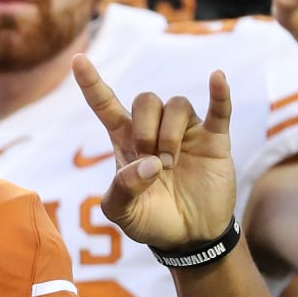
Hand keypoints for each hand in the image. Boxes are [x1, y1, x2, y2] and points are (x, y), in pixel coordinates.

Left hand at [73, 55, 237, 250]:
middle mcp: (154, 130)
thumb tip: (148, 164)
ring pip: (176, 104)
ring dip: (170, 133)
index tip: (78, 60)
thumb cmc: (149, 220)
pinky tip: (217, 78)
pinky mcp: (214, 140)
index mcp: (125, 142)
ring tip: (170, 165)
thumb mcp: (122, 212)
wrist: (187, 236)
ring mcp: (186, 132)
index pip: (106, 105)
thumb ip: (123, 189)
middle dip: (144, 128)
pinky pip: (219, 109)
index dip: (92, 83)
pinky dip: (219, 93)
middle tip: (150, 161)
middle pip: (146, 99)